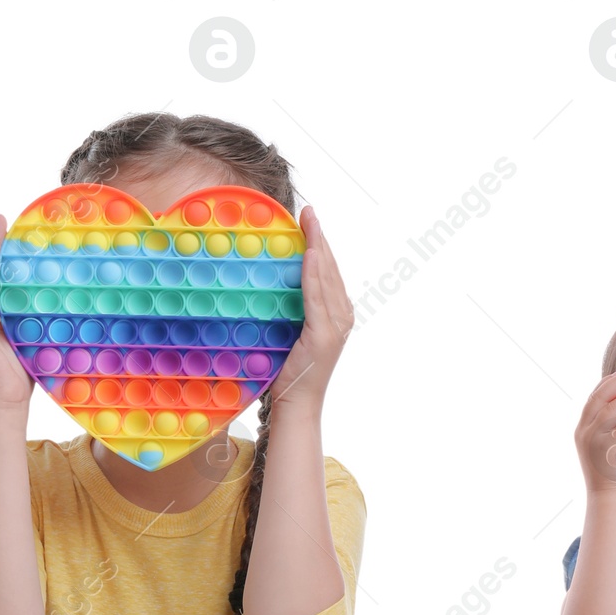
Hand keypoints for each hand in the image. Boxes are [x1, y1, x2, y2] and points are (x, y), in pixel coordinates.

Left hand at [270, 206, 352, 415]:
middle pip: (330, 268)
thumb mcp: (290, 332)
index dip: (319, 243)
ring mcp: (337, 325)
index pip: (328, 272)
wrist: (296, 403)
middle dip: (319, 237)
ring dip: (318, 246)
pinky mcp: (325, 334)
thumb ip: (291, 309)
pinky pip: (318, 296)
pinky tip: (309, 253)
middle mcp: (342, 316)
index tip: (308, 219)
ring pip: (326, 277)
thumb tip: (272, 286)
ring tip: (309, 222)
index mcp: (337, 314)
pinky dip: (314, 273)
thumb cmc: (289, 372)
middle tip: (308, 211)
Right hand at [575, 370, 615, 493]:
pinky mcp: (609, 447)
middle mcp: (585, 431)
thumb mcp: (604, 448)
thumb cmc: (611, 476)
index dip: (607, 383)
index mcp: (582, 430)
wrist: (606, 499)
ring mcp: (595, 438)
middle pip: (600, 397)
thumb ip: (612, 430)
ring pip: (613, 408)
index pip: (592, 398)